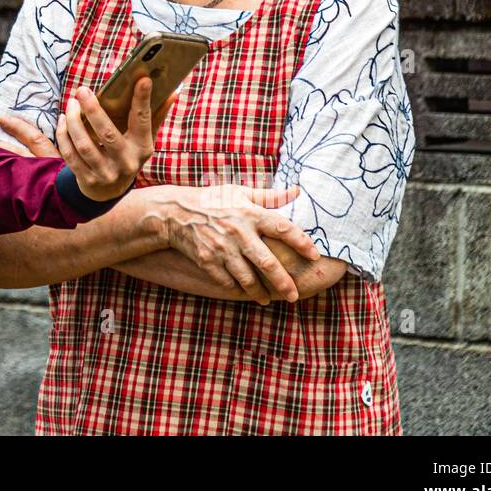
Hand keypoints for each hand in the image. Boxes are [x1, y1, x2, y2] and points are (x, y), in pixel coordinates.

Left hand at [0, 77, 179, 201]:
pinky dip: (63, 135)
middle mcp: (126, 162)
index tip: (142, 79)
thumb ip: (155, 116)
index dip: (142, 100)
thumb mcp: (144, 138)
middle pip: (107, 133)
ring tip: (71, 103)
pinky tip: (63, 120)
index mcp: (143, 148)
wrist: (110, 191)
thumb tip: (173, 92)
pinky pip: (70, 155)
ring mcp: (106, 173)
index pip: (143, 121)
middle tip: (82, 90)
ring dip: (73, 121)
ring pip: (84, 145)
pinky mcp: (87, 179)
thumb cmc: (128, 153)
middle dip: (93, 109)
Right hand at [132, 183, 319, 303]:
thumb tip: (297, 191)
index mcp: (250, 213)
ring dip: (260, 292)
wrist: (175, 212)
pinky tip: (244, 292)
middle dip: (284, 282)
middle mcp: (238, 232)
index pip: (282, 228)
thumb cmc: (212, 200)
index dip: (302, 242)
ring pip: (248, 278)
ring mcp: (222, 249)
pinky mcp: (208, 260)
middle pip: (268, 263)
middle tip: (295, 295)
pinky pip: (228, 281)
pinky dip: (238, 289)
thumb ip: (270, 196)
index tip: (315, 256)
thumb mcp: (240, 192)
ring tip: (268, 298)